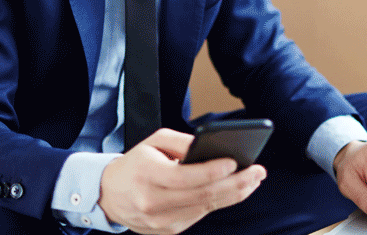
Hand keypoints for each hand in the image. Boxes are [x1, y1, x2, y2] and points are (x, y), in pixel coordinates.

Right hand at [100, 128, 266, 234]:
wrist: (109, 195)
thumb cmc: (135, 164)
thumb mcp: (153, 142)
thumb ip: (182, 141)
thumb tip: (212, 146)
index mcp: (147, 175)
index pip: (186, 176)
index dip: (213, 170)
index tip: (235, 161)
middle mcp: (153, 202)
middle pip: (203, 195)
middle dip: (236, 183)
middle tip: (258, 172)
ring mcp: (161, 220)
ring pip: (206, 207)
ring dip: (234, 194)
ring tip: (253, 180)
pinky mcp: (168, 230)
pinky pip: (199, 215)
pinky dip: (218, 202)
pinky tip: (233, 191)